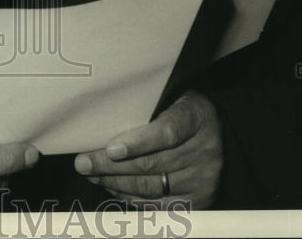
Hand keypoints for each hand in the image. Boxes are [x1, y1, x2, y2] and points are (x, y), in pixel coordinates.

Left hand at [73, 91, 222, 208]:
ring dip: (115, 183)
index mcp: (196, 117)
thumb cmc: (180, 110)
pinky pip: (157, 204)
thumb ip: (144, 109)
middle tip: (84, 163)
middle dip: (111, 166)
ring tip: (92, 175)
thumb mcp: (170, 97)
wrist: (217, 132)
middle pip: (152, 164)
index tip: (111, 148)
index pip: (167, 132)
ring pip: (152, 187)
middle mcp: (204, 151)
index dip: (138, 142)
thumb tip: (100, 125)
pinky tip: (111, 187)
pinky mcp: (199, 201)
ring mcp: (203, 179)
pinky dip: (130, 197)